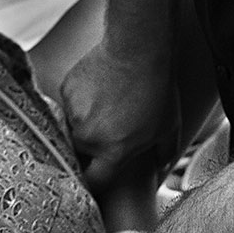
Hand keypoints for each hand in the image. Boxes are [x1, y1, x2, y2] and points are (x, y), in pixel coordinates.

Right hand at [59, 38, 178, 192]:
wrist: (137, 49)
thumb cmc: (156, 89)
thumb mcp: (168, 127)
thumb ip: (163, 155)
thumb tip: (160, 169)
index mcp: (114, 151)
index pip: (93, 182)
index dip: (93, 183)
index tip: (94, 178)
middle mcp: (88, 137)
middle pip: (81, 153)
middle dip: (92, 146)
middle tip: (108, 129)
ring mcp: (74, 113)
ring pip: (72, 127)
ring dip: (85, 122)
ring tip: (105, 104)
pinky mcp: (65, 91)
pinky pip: (68, 105)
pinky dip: (80, 101)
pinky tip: (98, 88)